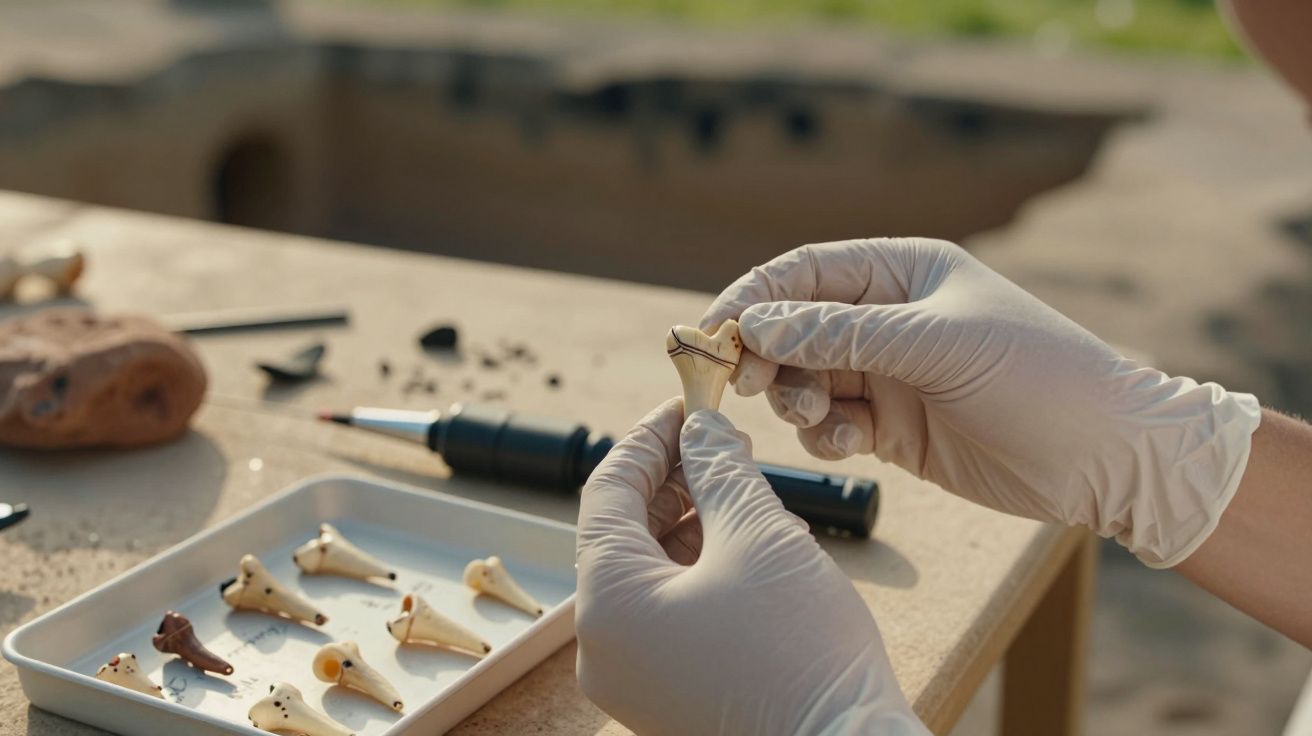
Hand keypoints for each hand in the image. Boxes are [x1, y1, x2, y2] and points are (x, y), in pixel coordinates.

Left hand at [575, 399, 927, 735]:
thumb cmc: (802, 654)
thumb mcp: (761, 537)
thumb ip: (720, 470)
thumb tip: (700, 429)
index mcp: (608, 602)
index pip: (607, 491)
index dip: (648, 438)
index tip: (688, 406)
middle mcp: (603, 646)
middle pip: (623, 533)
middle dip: (673, 480)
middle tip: (725, 445)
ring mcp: (632, 677)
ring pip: (648, 572)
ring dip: (693, 523)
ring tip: (749, 495)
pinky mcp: (666, 695)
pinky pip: (667, 612)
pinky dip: (701, 570)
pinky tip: (753, 548)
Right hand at [702, 238, 1260, 567]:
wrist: (1107, 459)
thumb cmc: (1039, 379)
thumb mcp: (940, 345)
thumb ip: (844, 333)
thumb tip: (758, 323)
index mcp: (905, 272)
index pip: (805, 272)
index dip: (752, 297)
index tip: (710, 333)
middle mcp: (891, 318)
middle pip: (793, 327)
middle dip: (766, 355)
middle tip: (746, 386)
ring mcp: (890, 374)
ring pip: (805, 379)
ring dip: (795, 399)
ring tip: (819, 417)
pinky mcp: (894, 427)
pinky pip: (832, 423)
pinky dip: (827, 435)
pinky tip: (853, 444)